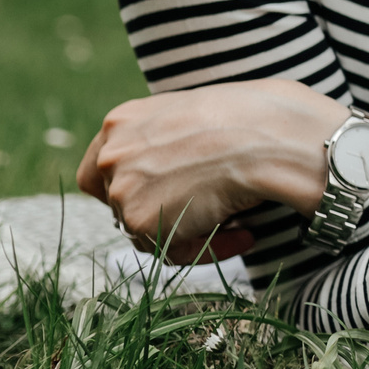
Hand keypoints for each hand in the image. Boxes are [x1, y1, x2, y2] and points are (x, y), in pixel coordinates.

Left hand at [77, 78, 347, 261]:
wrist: (269, 137)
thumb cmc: (254, 120)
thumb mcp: (194, 116)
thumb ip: (167, 141)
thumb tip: (178, 173)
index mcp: (121, 121)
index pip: (99, 168)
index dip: (127, 188)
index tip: (159, 199)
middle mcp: (111, 154)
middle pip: (122, 205)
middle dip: (166, 213)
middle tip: (211, 214)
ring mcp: (120, 188)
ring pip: (148, 232)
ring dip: (192, 233)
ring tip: (239, 222)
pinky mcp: (141, 221)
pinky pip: (173, 251)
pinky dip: (210, 249)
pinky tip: (244, 232)